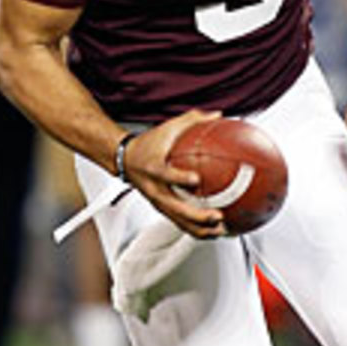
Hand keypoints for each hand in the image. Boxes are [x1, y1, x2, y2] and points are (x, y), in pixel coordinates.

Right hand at [122, 109, 225, 238]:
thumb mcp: (168, 128)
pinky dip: (197, 229)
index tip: (196, 180)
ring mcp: (158, 202)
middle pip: (175, 208)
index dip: (180, 179)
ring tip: (221, 231)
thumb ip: (193, 120)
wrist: (125, 159)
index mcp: (154, 168)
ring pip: (179, 222)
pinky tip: (215, 230)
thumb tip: (218, 115)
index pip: (166, 175)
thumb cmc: (148, 144)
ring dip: (200, 229)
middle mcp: (155, 189)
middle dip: (197, 216)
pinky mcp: (162, 209)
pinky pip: (181, 223)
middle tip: (217, 216)